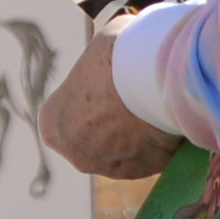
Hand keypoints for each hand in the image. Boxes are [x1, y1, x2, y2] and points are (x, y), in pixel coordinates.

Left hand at [39, 32, 181, 182]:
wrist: (160, 79)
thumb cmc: (121, 58)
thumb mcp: (99, 46)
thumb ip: (98, 60)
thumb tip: (112, 50)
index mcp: (53, 125)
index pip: (65, 113)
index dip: (86, 96)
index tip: (105, 82)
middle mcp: (77, 154)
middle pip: (92, 137)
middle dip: (109, 120)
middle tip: (130, 94)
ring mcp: (112, 168)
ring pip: (122, 150)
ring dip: (134, 133)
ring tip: (152, 102)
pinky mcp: (145, 172)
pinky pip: (150, 155)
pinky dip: (158, 141)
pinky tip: (166, 116)